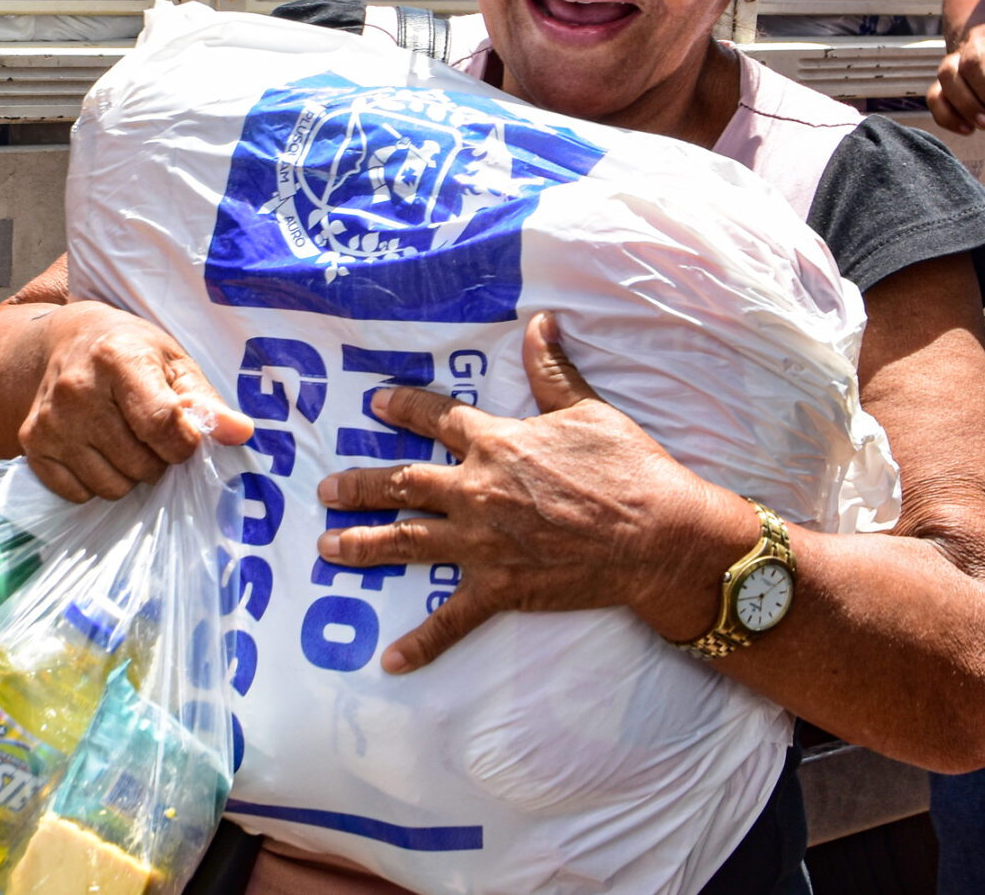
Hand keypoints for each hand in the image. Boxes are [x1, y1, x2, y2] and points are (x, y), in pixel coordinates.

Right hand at [17, 301, 252, 501]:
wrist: (64, 341)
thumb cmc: (129, 350)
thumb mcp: (172, 361)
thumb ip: (204, 401)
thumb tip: (240, 433)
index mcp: (117, 359)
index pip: (162, 425)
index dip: (184, 444)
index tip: (186, 438)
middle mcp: (77, 390)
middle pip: (140, 464)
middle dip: (158, 460)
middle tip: (150, 434)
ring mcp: (51, 420)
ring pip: (111, 487)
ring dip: (128, 474)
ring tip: (123, 440)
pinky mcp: (32, 444)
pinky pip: (78, 493)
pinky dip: (95, 482)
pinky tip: (95, 449)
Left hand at [315, 315, 750, 671]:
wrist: (658, 535)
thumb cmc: (629, 469)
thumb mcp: (589, 409)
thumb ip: (552, 370)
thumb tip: (540, 323)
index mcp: (495, 443)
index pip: (435, 419)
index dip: (403, 408)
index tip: (375, 404)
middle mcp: (476, 490)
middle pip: (402, 483)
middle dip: (359, 486)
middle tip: (325, 490)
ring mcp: (482, 543)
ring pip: (406, 541)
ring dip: (362, 545)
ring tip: (326, 548)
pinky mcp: (500, 588)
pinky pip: (451, 620)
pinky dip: (421, 643)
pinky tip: (390, 660)